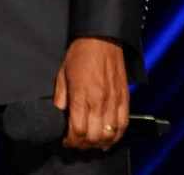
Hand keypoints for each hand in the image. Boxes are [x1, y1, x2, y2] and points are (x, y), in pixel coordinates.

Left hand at [53, 36, 128, 150]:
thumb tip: (58, 116)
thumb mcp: (62, 74)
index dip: (71, 141)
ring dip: (99, 143)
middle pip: (94, 136)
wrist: (102, 39)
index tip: (65, 141)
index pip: (78, 129)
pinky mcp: (125, 99)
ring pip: (109, 134)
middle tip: (76, 143)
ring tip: (90, 143)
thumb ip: (60, 98)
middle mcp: (99, 100)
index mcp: (81, 94)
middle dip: (83, 145)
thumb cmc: (79, 55)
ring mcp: (114, 100)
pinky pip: (123, 125)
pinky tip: (107, 139)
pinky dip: (116, 136)